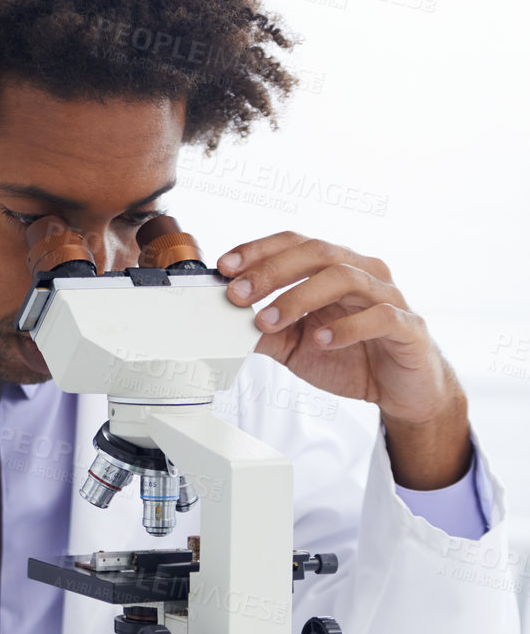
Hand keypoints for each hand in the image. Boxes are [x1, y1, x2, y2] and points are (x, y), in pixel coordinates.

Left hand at [217, 233, 469, 488]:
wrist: (399, 389)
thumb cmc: (350, 356)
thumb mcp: (294, 347)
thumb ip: (264, 333)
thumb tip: (224, 324)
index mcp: (333, 269)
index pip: (295, 244)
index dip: (259, 250)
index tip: (225, 266)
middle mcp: (362, 273)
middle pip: (317, 253)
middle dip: (271, 271)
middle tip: (238, 294)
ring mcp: (388, 297)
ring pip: (344, 278)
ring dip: (299, 298)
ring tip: (269, 321)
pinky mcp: (408, 327)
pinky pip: (379, 316)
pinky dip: (346, 326)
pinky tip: (321, 340)